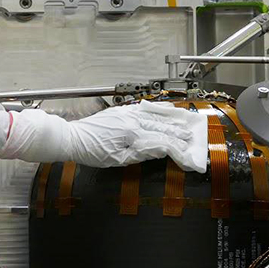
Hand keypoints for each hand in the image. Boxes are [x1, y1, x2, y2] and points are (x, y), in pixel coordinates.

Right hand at [0, 102, 208, 171]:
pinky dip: (164, 150)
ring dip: (178, 141)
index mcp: (130, 114)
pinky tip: (174, 153)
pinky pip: (150, 149)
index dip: (175, 119)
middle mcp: (133, 121)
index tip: (188, 122)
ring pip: (161, 135)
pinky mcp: (126, 149)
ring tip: (192, 145)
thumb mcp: (113, 119)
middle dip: (182, 130)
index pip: (159, 115)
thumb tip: (150, 120)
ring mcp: (130, 134)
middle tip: (197, 134)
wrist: (70, 139)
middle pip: (164, 125)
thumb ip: (132, 118)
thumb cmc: (89, 133)